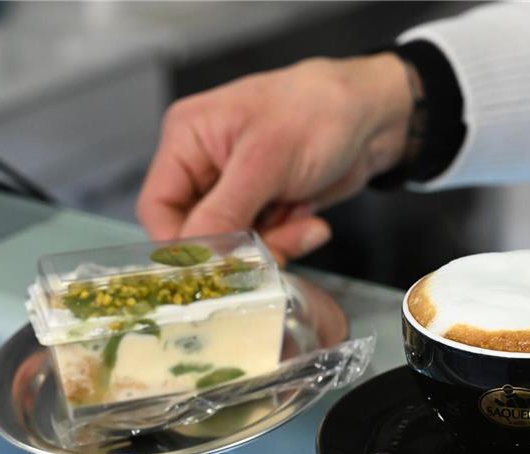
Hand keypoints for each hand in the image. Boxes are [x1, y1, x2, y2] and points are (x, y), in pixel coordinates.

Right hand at [137, 54, 411, 264]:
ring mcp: (238, 189)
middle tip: (271, 250)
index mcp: (188, 139)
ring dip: (272, 244)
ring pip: (234, 244)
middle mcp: (206, 165)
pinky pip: (265, 242)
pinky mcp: (267, 207)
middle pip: (197, 232)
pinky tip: (312, 223)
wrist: (372, 117)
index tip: (212, 265)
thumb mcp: (265, 160)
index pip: (158, 207)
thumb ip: (224, 209)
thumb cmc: (317, 111)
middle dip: (236, 246)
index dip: (181, 243)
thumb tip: (193, 253)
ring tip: (303, 225)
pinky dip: (289, 240)